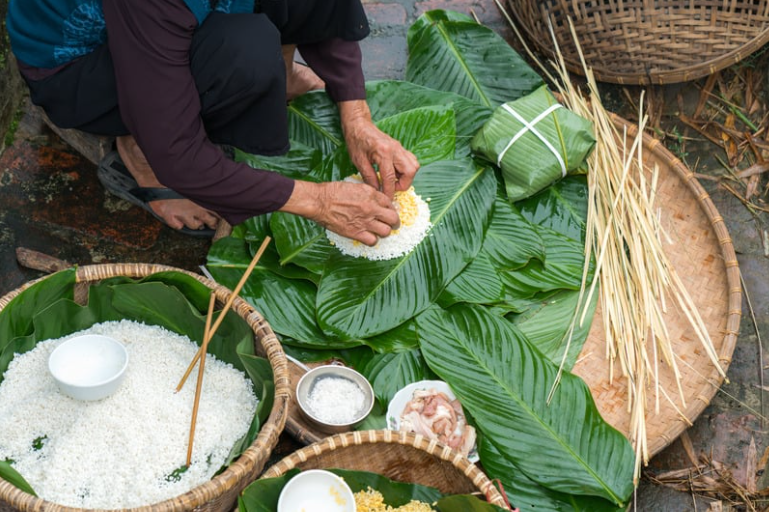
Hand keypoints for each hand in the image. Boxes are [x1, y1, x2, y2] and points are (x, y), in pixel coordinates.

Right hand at [279, 180, 399, 245]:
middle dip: (394, 222)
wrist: (320, 201)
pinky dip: (372, 240)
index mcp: (371, 194)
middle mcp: (371, 208)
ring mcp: (365, 222)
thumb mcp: (355, 186)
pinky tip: (368, 237)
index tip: (387, 211)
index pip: (390, 203)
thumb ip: (368, 193)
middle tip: (391, 224)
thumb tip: (376, 200)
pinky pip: (372, 241)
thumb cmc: (333, 192)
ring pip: (386, 231)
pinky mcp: (356, 233)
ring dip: (384, 232)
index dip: (390, 208)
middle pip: (393, 219)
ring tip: (379, 231)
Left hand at [339, 100, 419, 198]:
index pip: (390, 178)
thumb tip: (377, 191)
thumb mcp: (359, 161)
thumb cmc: (356, 141)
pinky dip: (406, 170)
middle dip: (403, 184)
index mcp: (383, 152)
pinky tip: (394, 173)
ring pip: (414, 166)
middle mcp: (395, 149)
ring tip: (393, 180)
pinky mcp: (400, 148)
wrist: (359, 125)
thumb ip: (369, 177)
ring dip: (406, 177)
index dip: (389, 191)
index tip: (386, 199)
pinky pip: (410, 161)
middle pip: (410, 171)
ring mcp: (400, 147)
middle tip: (391, 187)